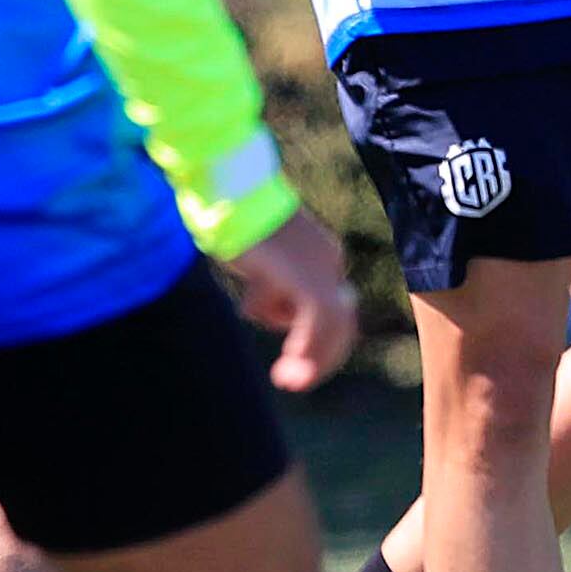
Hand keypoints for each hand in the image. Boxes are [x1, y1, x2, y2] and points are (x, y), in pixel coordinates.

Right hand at [220, 208, 359, 390]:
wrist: (230, 189)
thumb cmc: (231, 217)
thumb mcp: (256, 257)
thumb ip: (269, 281)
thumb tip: (268, 309)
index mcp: (320, 255)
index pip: (333, 307)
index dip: (319, 340)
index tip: (295, 363)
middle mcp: (328, 261)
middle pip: (340, 320)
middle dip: (322, 356)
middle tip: (295, 382)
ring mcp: (321, 267)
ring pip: (331, 324)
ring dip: (312, 359)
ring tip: (289, 381)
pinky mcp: (306, 274)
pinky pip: (316, 320)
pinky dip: (307, 348)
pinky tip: (292, 367)